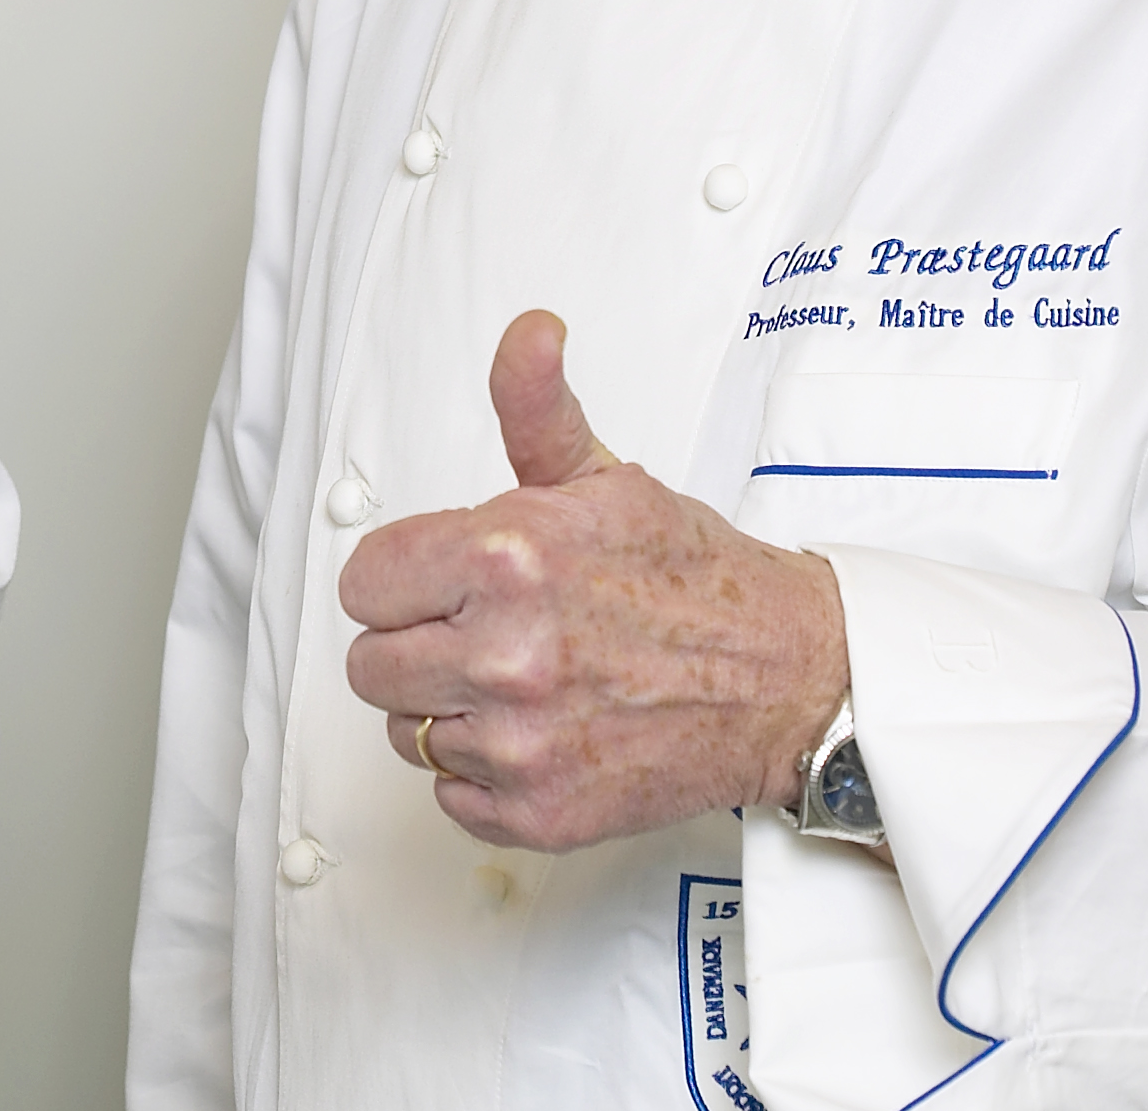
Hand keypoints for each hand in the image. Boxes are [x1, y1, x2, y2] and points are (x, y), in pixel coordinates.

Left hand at [339, 309, 850, 852]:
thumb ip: (537, 407)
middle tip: (482, 629)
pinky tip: (537, 731)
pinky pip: (450, 795)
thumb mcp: (605, 477)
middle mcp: (506, 655)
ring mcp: (520, 742)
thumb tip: (528, 335)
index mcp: (508, 559)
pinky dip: (485, 771)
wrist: (784, 679)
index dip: (402, 579)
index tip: (442, 581)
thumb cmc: (694, 582)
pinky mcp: (539, 812)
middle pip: (369, 665)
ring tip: (520, 679)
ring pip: (406, 732)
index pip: (363, 584)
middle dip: (418, 641)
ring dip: (450, 708)